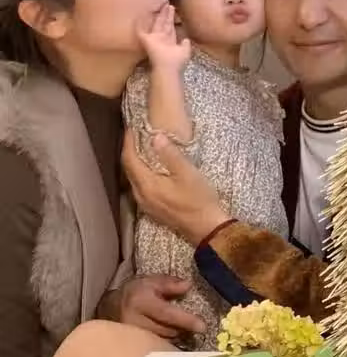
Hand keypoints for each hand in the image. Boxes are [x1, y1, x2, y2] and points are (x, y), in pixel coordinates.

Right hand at [101, 275, 205, 337]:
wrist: (112, 307)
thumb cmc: (136, 292)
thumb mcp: (152, 281)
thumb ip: (170, 283)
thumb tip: (188, 286)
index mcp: (140, 302)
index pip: (166, 313)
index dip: (185, 320)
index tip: (202, 326)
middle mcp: (134, 321)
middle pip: (167, 330)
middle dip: (184, 329)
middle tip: (198, 327)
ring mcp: (131, 337)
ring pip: (162, 341)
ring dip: (177, 337)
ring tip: (186, 331)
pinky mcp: (132, 346)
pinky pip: (155, 348)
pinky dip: (168, 344)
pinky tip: (175, 339)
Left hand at [122, 129, 228, 245]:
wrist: (207, 228)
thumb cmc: (199, 199)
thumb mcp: (187, 173)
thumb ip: (170, 154)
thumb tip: (155, 136)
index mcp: (147, 185)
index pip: (130, 160)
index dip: (128, 142)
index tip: (131, 128)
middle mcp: (141, 196)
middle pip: (129, 170)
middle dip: (130, 152)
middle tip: (135, 137)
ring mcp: (146, 205)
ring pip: (134, 180)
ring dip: (136, 164)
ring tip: (142, 151)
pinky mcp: (154, 210)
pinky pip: (141, 188)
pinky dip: (142, 175)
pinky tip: (151, 171)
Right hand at [138, 4, 189, 70]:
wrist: (168, 67)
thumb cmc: (177, 61)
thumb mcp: (185, 51)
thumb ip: (185, 44)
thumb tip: (186, 39)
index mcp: (170, 42)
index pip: (170, 29)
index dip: (172, 20)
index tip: (173, 11)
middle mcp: (161, 39)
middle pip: (164, 24)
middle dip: (166, 15)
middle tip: (168, 4)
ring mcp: (153, 39)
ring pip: (156, 24)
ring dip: (159, 15)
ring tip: (162, 4)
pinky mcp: (145, 40)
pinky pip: (140, 30)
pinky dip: (138, 24)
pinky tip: (138, 15)